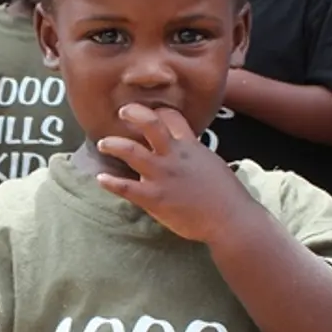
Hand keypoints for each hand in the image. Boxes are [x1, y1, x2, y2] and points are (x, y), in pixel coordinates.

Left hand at [94, 103, 248, 242]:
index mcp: (190, 147)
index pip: (172, 118)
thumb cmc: (226, 196)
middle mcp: (174, 156)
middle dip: (133, 113)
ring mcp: (162, 176)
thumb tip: (187, 155)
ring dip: (113, 145)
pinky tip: (101, 179)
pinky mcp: (154, 198)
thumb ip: (195, 156)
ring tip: (103, 144)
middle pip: (150, 123)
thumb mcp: (213, 165)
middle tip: (122, 112)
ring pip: (130, 151)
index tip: (152, 113)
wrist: (230, 219)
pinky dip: (110, 183)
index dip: (160, 112)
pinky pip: (126, 187)